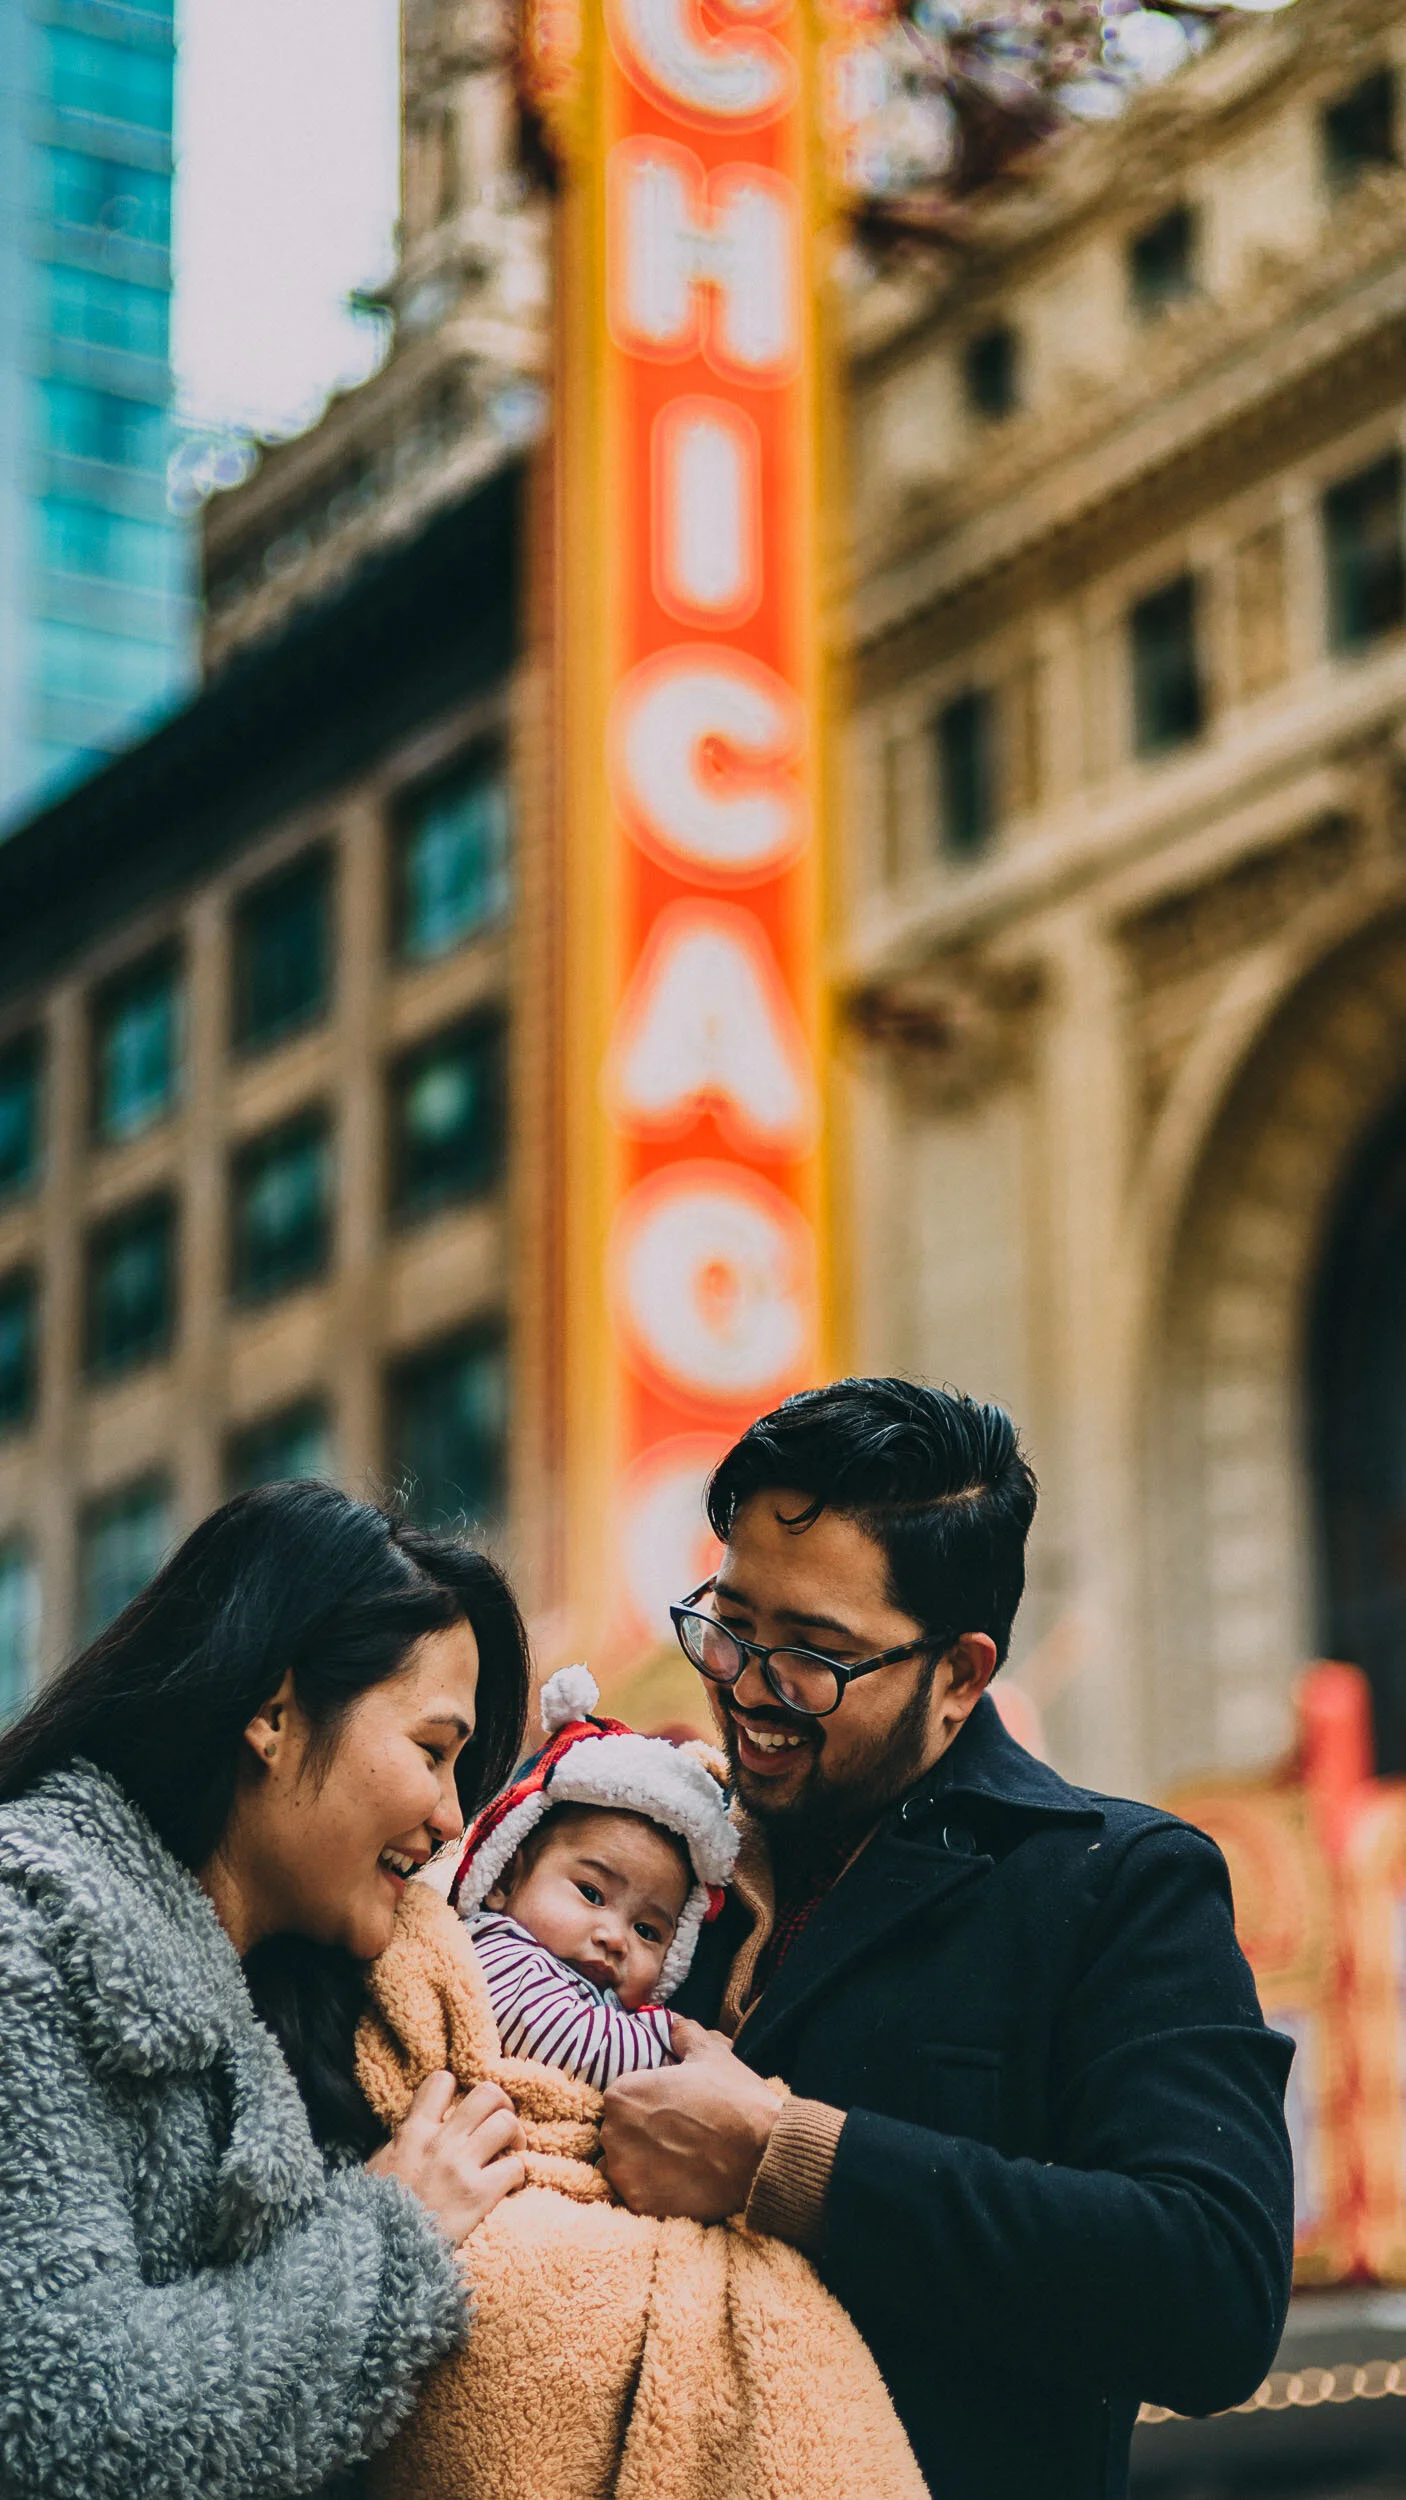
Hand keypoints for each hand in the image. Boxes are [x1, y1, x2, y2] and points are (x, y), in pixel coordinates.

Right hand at [368, 2072, 526, 2244]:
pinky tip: (509, 2185)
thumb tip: (413, 2133)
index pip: (442, 2081)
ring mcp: (460, 2166)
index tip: (465, 2111)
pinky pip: (515, 2166)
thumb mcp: (378, 2167)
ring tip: (512, 2153)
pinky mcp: (478, 2195)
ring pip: (507, 2123)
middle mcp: (439, 2141)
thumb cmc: (376, 2214)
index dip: (459, 2089)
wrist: (379, 2255)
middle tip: (500, 2126)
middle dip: (501, 2105)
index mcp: (412, 2132)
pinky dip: (518, 2174)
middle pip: (487, 2094)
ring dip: (515, 2137)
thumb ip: (400, 2144)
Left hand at [600, 2018, 781, 2221]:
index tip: (667, 2108)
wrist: (763, 2155)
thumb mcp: (712, 2054)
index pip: (620, 2097)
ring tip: (675, 2159)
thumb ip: (684, 2033)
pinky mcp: (638, 2203)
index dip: (645, 2101)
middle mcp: (613, 2132)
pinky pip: (633, 2193)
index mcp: (623, 2093)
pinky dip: (650, 2188)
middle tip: (675, 2134)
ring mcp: (624, 2171)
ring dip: (640, 2161)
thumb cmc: (735, 2100)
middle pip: (617, 2130)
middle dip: (640, 2131)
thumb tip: (672, 2023)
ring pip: (620, 2163)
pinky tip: (677, 2181)